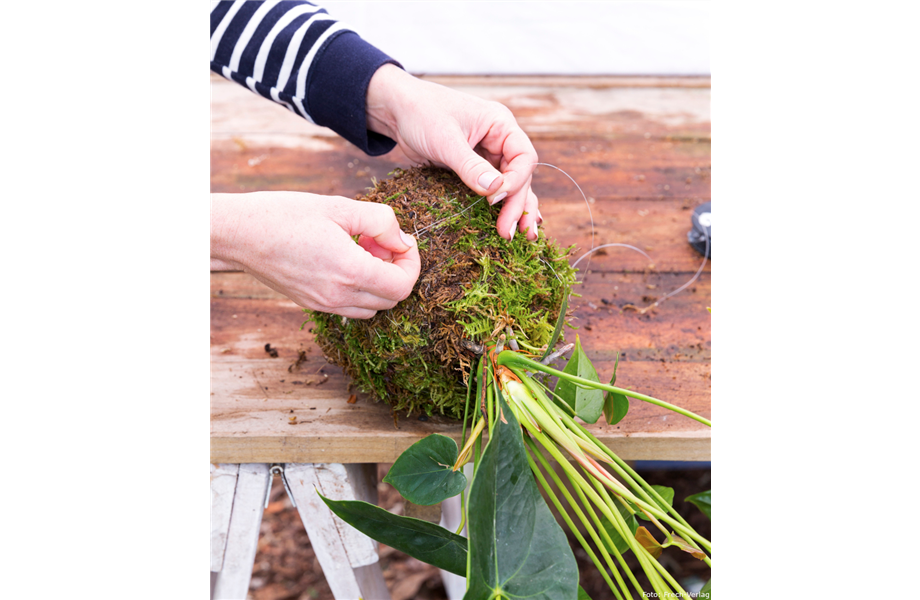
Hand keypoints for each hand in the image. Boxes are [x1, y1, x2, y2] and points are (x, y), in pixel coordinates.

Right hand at [210, 192, 420, 318]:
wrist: (241, 234)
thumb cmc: (285, 214)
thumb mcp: (339, 206)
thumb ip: (380, 221)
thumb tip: (403, 240)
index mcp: (349, 270)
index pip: (402, 285)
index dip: (412, 263)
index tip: (403, 241)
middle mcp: (339, 295)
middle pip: (392, 300)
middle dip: (398, 270)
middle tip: (381, 242)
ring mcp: (324, 304)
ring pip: (374, 307)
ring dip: (380, 282)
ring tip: (363, 250)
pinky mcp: (313, 304)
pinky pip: (352, 307)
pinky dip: (361, 289)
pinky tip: (346, 261)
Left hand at [366, 64, 541, 240]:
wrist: (395, 110)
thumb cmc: (420, 112)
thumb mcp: (445, 139)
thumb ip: (470, 166)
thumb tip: (495, 190)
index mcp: (500, 125)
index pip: (523, 158)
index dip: (515, 182)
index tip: (495, 199)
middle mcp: (499, 141)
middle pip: (520, 177)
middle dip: (516, 205)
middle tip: (507, 233)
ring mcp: (487, 156)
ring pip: (510, 186)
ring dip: (515, 210)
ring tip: (523, 237)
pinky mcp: (472, 169)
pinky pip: (490, 190)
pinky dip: (498, 206)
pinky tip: (505, 223)